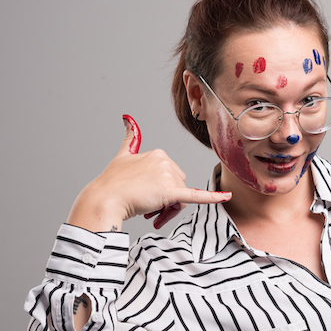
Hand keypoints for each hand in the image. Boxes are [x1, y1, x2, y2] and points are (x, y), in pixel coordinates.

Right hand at [67, 115, 230, 231]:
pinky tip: (226, 196)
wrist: (104, 199)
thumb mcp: (122, 156)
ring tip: (151, 213)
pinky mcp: (171, 192)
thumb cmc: (112, 183)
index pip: (171, 176)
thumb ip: (129, 138)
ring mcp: (168, 176)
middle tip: (149, 210)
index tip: (145, 197)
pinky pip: (195, 196)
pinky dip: (212, 197)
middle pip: (178, 187)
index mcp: (158, 153)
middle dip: (166, 202)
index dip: (161, 190)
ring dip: (167, 210)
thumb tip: (127, 117)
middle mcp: (165, 161)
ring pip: (181, 198)